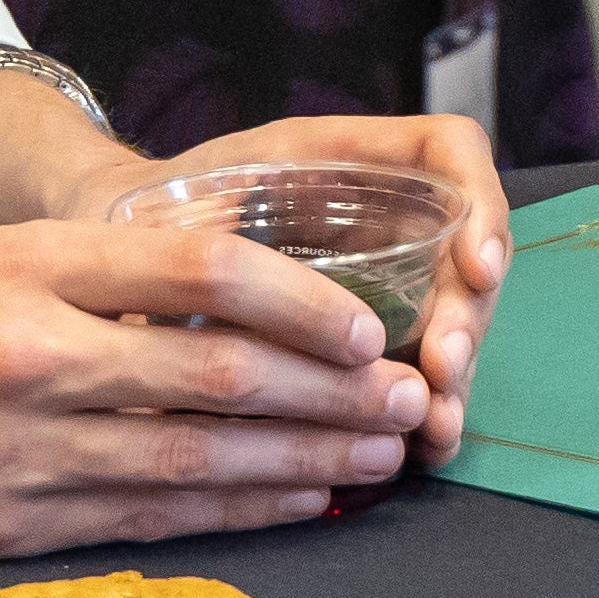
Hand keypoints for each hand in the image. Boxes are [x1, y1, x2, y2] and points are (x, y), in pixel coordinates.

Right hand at [0, 218, 430, 555]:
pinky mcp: (0, 531)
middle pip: (214, 376)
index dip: (298, 300)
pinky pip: (142, 521)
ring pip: (192, 461)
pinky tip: (296, 506)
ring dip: (302, 463)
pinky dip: (232, 515)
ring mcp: (13, 455)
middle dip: (329, 394)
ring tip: (379, 458)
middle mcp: (27, 360)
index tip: (362, 324)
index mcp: (24, 271)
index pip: (196, 271)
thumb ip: (96, 264)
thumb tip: (235, 265)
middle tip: (407, 399)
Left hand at [75, 111, 513, 458]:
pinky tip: (425, 444)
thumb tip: (243, 298)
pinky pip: (420, 369)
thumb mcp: (182, 203)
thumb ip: (221, 232)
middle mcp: (386, 215)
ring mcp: (387, 279)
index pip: (449, 153)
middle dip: (467, 314)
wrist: (119, 259)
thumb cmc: (153, 219)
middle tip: (445, 368)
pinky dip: (428, 407)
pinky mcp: (369, 341)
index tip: (476, 268)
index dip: (479, 202)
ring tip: (438, 424)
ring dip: (457, 374)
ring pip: (453, 318)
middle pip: (466, 252)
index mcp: (348, 161)